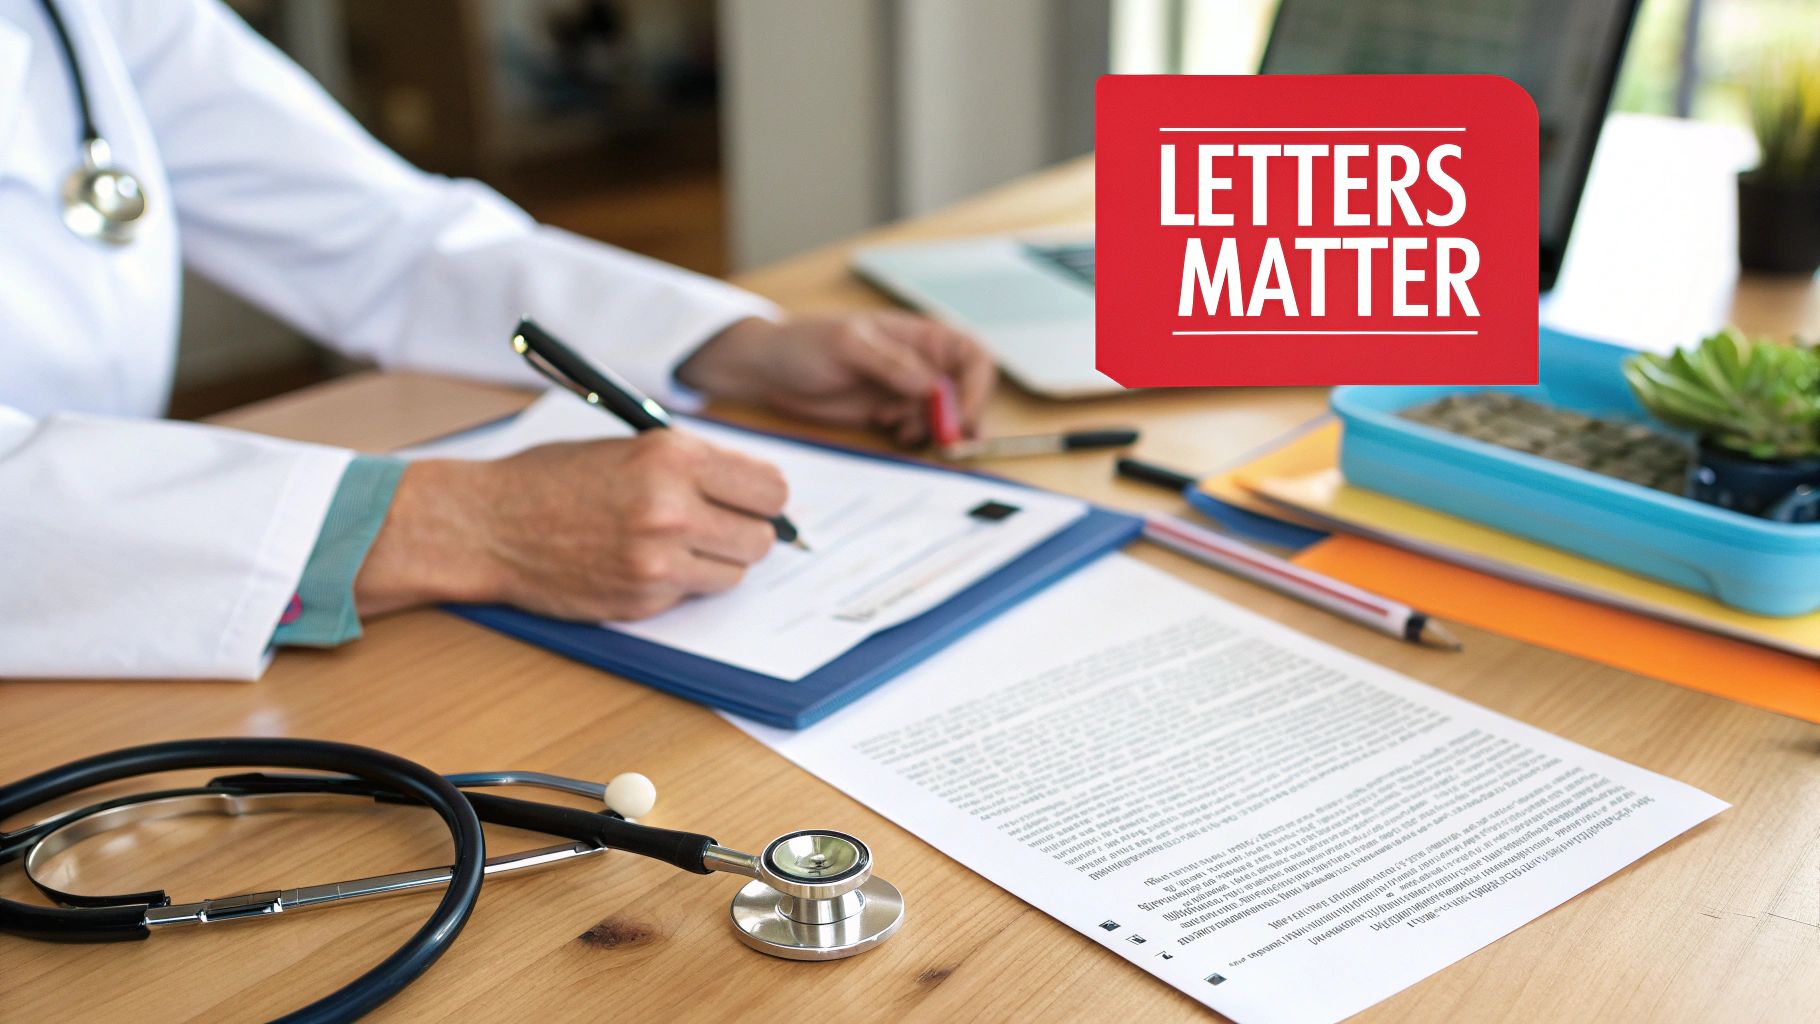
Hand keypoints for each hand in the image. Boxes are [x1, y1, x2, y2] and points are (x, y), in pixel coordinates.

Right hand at [354, 431, 787, 621]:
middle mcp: (672, 507)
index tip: (753, 500)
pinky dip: (680, 582)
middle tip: (719, 525)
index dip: (764, 496)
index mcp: (673, 456)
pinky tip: (643, 562)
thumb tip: (751, 489)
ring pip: (734, 571)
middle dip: (746, 531)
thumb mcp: (630, 445)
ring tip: (677, 543)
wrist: (486, 525)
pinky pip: (693, 594)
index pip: (769, 488)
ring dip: (717, 561)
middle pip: (762, 537)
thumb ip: (692, 465)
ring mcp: (658, 560)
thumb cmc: (552, 479)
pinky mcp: (642, 599)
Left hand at [676, 312, 995, 444]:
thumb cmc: (803, 344)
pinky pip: (921, 430)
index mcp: (918, 335)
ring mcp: (905, 390)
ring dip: (941, 432)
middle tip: (953, 444)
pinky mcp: (889, 414)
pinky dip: (919, 438)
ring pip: (947, 416)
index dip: (978, 386)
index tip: (964, 415)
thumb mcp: (846, 345)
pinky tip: (896, 435)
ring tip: (908, 434)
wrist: (767, 371)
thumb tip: (931, 384)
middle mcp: (919, 362)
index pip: (970, 357)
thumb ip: (890, 363)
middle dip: (966, 418)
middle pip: (967, 391)